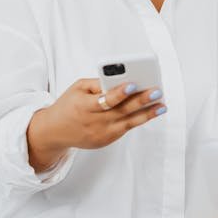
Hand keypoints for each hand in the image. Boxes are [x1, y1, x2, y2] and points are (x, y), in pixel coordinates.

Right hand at [27, 79, 164, 170]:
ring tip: (162, 105)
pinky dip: (139, 120)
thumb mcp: (78, 88)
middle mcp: (94, 121)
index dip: (119, 93)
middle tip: (157, 91)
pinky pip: (126, 128)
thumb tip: (121, 78)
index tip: (132, 84)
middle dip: (141, 101)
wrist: (55, 131)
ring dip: (147, 114)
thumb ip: (98, 83)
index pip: (105, 100)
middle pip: (121, 111)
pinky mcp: (106, 140)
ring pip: (128, 122)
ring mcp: (102, 133)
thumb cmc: (68, 104)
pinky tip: (152, 112)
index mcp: (84, 106)